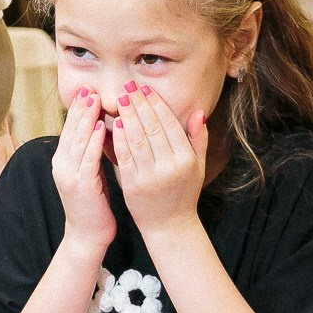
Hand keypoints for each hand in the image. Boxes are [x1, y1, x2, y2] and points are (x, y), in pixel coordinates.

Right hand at [53, 88, 115, 250]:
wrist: (87, 235)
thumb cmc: (93, 205)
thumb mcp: (90, 173)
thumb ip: (91, 152)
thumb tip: (101, 128)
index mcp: (63, 161)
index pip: (70, 129)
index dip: (78, 109)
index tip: (88, 90)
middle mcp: (61, 165)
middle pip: (70, 130)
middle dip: (80, 107)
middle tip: (89, 87)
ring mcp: (68, 175)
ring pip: (76, 140)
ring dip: (86, 118)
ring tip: (94, 99)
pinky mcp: (80, 186)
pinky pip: (87, 159)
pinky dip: (93, 142)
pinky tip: (100, 127)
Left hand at [111, 84, 206, 233]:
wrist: (170, 226)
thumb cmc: (184, 193)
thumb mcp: (198, 166)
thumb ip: (198, 139)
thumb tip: (198, 112)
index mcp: (186, 159)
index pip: (169, 124)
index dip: (156, 104)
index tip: (145, 89)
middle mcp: (169, 166)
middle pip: (151, 128)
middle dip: (139, 104)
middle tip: (128, 86)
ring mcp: (150, 176)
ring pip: (137, 140)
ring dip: (127, 116)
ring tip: (120, 99)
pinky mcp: (133, 185)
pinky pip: (124, 157)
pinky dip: (119, 139)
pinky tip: (114, 123)